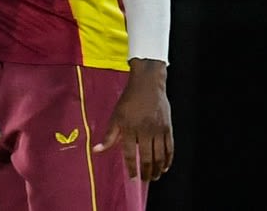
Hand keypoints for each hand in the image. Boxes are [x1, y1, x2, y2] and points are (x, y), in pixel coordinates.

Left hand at [92, 58, 173, 181]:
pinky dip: (169, 159)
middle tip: (146, 180)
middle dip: (147, 172)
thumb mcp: (116, 116)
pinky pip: (170, 148)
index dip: (132, 167)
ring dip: (158, 169)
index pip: (130, 153)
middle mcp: (144, 131)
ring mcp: (158, 130)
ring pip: (160, 155)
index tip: (133, 178)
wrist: (147, 85)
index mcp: (129, 128)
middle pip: (147, 157)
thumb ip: (109, 136)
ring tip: (155, 177)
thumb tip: (96, 151)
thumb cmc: (129, 101)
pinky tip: (166, 167)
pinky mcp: (168, 128)